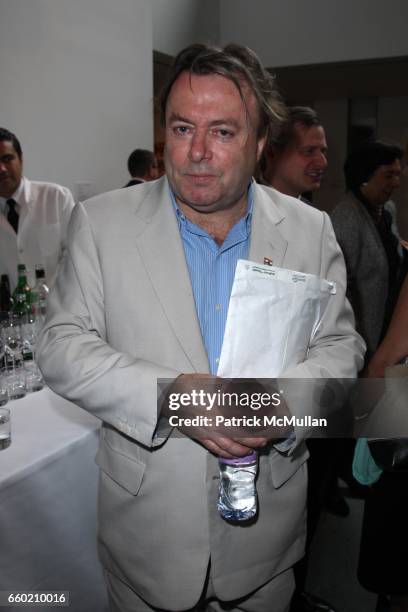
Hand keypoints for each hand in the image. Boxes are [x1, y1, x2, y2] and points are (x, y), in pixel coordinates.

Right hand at [162, 374, 290, 457]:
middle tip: (265, 441)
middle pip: (240, 436)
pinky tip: (234, 453)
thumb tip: (246, 390)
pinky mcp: (200, 437)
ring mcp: (208, 432)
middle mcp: (216, 422)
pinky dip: (227, 454)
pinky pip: (216, 449)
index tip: (268, 426)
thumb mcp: (213, 381)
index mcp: (221, 407)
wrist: (171, 395)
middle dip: (254, 441)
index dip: (257, 425)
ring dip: (243, 450)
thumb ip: (230, 387)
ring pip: (229, 447)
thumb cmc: (193, 385)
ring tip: (252, 450)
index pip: (244, 419)